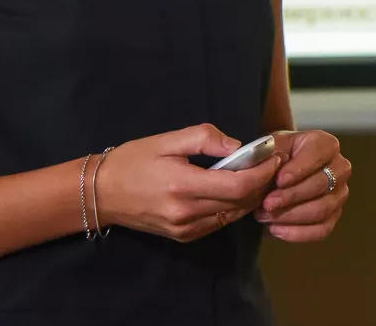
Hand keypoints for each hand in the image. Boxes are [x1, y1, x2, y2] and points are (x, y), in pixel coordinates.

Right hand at [93, 124, 283, 242]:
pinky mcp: (183, 236)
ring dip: (250, 197)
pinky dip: (233, 207)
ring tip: (258, 175)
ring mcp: (185, 229)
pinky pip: (218, 222)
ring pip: (233, 215)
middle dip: (262, 183)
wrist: (102, 193)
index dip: (262, 172)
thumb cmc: (133, 160)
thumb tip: (238, 146)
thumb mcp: (167, 140)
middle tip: (272, 164)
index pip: (238, 185)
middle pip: (240, 202)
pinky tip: (236, 191)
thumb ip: (204, 138)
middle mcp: (187, 213)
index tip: (274, 157)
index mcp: (183, 186)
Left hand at [255, 129, 348, 242]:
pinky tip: (276, 230)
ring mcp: (340, 194)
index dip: (299, 169)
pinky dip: (297, 233)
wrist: (280, 171)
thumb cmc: (277, 156)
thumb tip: (271, 164)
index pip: (318, 155)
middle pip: (320, 185)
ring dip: (290, 216)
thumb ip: (270, 152)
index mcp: (326, 145)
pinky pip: (321, 231)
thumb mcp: (272, 146)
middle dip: (291, 197)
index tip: (279, 180)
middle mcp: (340, 168)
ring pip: (321, 210)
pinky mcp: (334, 216)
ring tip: (265, 216)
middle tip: (266, 203)